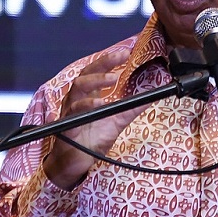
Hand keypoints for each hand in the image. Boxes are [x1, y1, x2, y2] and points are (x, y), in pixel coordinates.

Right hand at [43, 48, 147, 189]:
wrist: (74, 164)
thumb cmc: (91, 140)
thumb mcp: (116, 122)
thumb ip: (130, 109)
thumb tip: (150, 98)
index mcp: (88, 96)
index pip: (96, 72)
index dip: (109, 61)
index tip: (126, 53)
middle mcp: (77, 100)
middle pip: (86, 74)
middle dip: (103, 63)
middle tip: (120, 57)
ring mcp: (71, 112)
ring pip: (77, 89)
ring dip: (96, 81)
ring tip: (113, 78)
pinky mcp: (67, 126)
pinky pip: (74, 112)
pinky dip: (87, 105)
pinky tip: (99, 103)